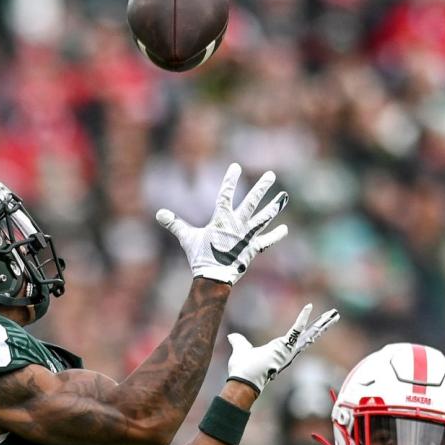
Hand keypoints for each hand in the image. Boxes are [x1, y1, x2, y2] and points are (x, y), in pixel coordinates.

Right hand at [156, 163, 288, 285]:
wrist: (213, 278)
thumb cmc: (200, 257)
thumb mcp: (187, 238)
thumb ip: (175, 224)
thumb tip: (159, 213)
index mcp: (222, 219)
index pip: (226, 194)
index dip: (230, 180)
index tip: (235, 166)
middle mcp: (238, 225)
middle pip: (252, 202)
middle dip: (262, 188)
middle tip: (271, 175)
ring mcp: (247, 237)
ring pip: (263, 218)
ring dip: (274, 207)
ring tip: (284, 197)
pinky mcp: (253, 249)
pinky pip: (266, 241)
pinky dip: (275, 236)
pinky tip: (285, 229)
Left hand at [226, 303, 340, 397]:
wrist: (243, 379)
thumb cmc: (243, 369)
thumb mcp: (241, 349)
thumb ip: (238, 342)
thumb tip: (232, 337)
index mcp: (279, 351)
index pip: (296, 337)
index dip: (304, 327)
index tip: (312, 320)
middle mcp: (288, 352)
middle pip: (309, 336)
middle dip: (321, 326)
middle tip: (333, 316)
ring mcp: (288, 350)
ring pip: (309, 334)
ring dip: (321, 324)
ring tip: (334, 314)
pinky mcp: (285, 347)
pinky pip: (296, 330)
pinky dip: (302, 318)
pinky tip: (309, 307)